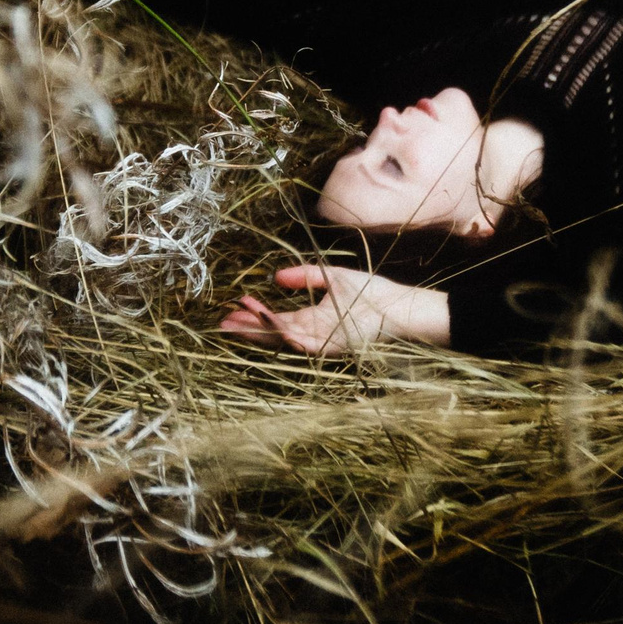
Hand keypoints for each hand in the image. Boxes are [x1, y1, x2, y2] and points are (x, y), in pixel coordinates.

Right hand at [218, 265, 451, 354]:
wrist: (400, 307)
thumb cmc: (372, 293)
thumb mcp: (332, 277)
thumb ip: (305, 276)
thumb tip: (275, 277)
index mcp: (312, 321)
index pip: (278, 321)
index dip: (257, 315)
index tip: (236, 304)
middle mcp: (313, 335)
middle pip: (273, 335)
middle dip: (248, 329)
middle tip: (222, 323)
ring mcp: (320, 343)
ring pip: (282, 340)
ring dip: (258, 332)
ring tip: (235, 322)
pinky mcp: (331, 347)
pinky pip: (301, 343)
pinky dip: (282, 333)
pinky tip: (266, 322)